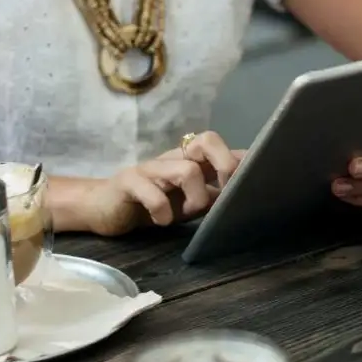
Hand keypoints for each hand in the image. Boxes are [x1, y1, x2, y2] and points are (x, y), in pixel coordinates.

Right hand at [84, 131, 243, 236]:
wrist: (105, 209)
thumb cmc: (153, 205)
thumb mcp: (190, 202)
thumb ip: (215, 196)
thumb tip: (249, 195)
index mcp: (191, 159)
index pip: (223, 146)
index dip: (242, 159)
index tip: (257, 179)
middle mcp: (174, 157)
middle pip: (207, 140)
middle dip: (226, 165)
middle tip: (225, 193)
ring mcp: (151, 167)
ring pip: (186, 169)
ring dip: (195, 198)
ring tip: (186, 215)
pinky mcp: (129, 181)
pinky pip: (152, 192)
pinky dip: (162, 211)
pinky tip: (161, 221)